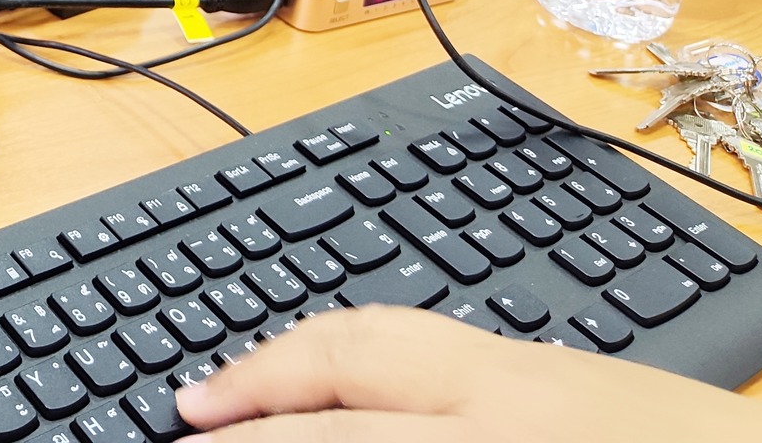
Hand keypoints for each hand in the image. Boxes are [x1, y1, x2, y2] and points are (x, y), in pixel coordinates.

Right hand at [176, 305, 761, 440]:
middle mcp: (515, 400)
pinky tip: (346, 379)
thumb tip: (322, 431)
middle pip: (345, 362)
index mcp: (500, 442)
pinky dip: (369, 349)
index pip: (332, 432)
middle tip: (184, 413)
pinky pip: (441, 337)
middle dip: (252, 388)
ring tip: (241, 383)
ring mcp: (548, 373)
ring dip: (300, 353)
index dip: (251, 439)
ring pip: (389, 329)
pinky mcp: (577, 368)